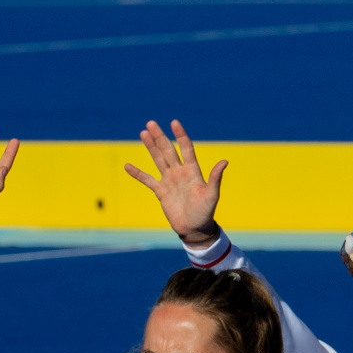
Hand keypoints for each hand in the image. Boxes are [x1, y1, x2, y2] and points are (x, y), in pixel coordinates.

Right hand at [123, 121, 225, 246]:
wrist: (195, 229)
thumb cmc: (206, 212)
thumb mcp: (212, 195)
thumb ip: (215, 178)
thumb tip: (225, 162)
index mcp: (193, 172)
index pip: (186, 149)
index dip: (180, 136)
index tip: (174, 122)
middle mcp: (180, 173)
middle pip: (168, 151)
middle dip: (160, 137)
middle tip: (150, 123)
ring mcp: (169, 181)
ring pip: (158, 160)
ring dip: (151, 147)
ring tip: (143, 133)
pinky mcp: (161, 192)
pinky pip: (147, 180)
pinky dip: (137, 174)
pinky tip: (128, 166)